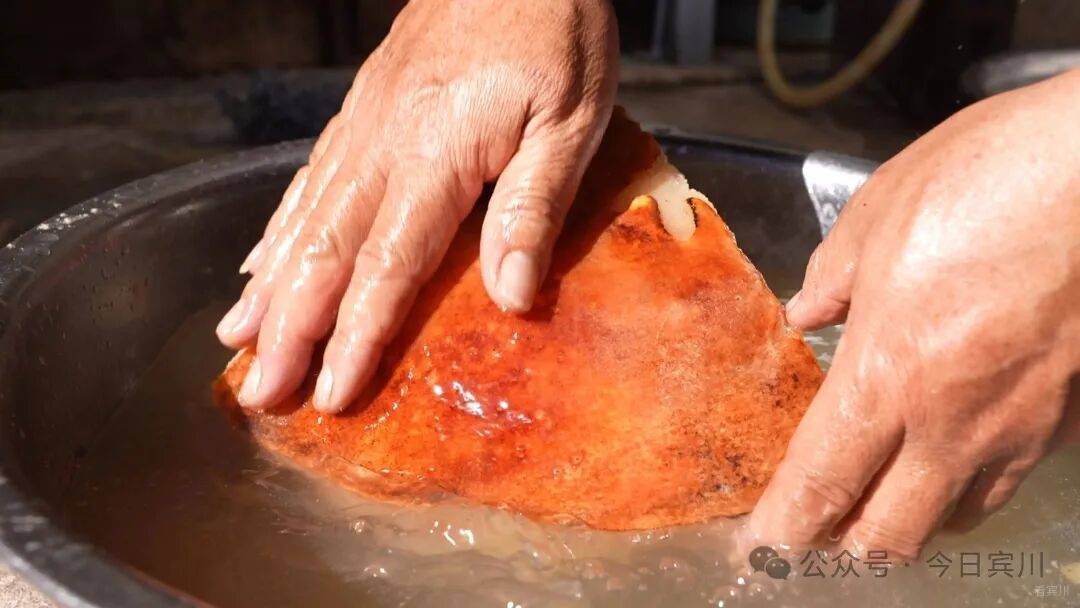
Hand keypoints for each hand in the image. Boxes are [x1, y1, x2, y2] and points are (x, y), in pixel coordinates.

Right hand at [215, 0, 617, 412]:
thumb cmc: (554, 29)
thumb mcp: (571, 120)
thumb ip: (533, 207)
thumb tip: (511, 297)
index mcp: (436, 156)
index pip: (386, 267)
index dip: (356, 337)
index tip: (329, 395)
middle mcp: (384, 145)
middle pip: (326, 253)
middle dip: (290, 330)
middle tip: (258, 392)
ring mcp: (366, 124)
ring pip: (305, 219)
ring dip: (271, 287)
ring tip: (239, 340)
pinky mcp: (365, 108)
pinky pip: (312, 178)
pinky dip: (281, 227)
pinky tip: (263, 259)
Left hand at [749, 69, 1079, 558]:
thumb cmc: (988, 178)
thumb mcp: (874, 218)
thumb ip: (831, 281)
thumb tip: (808, 313)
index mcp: (889, 373)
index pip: (822, 481)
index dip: (786, 528)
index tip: (763, 549)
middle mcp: (953, 419)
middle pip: (888, 532)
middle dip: (843, 548)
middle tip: (815, 538)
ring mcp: (1018, 426)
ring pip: (954, 518)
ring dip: (907, 523)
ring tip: (878, 504)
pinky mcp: (1064, 416)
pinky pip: (1007, 478)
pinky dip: (968, 488)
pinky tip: (953, 458)